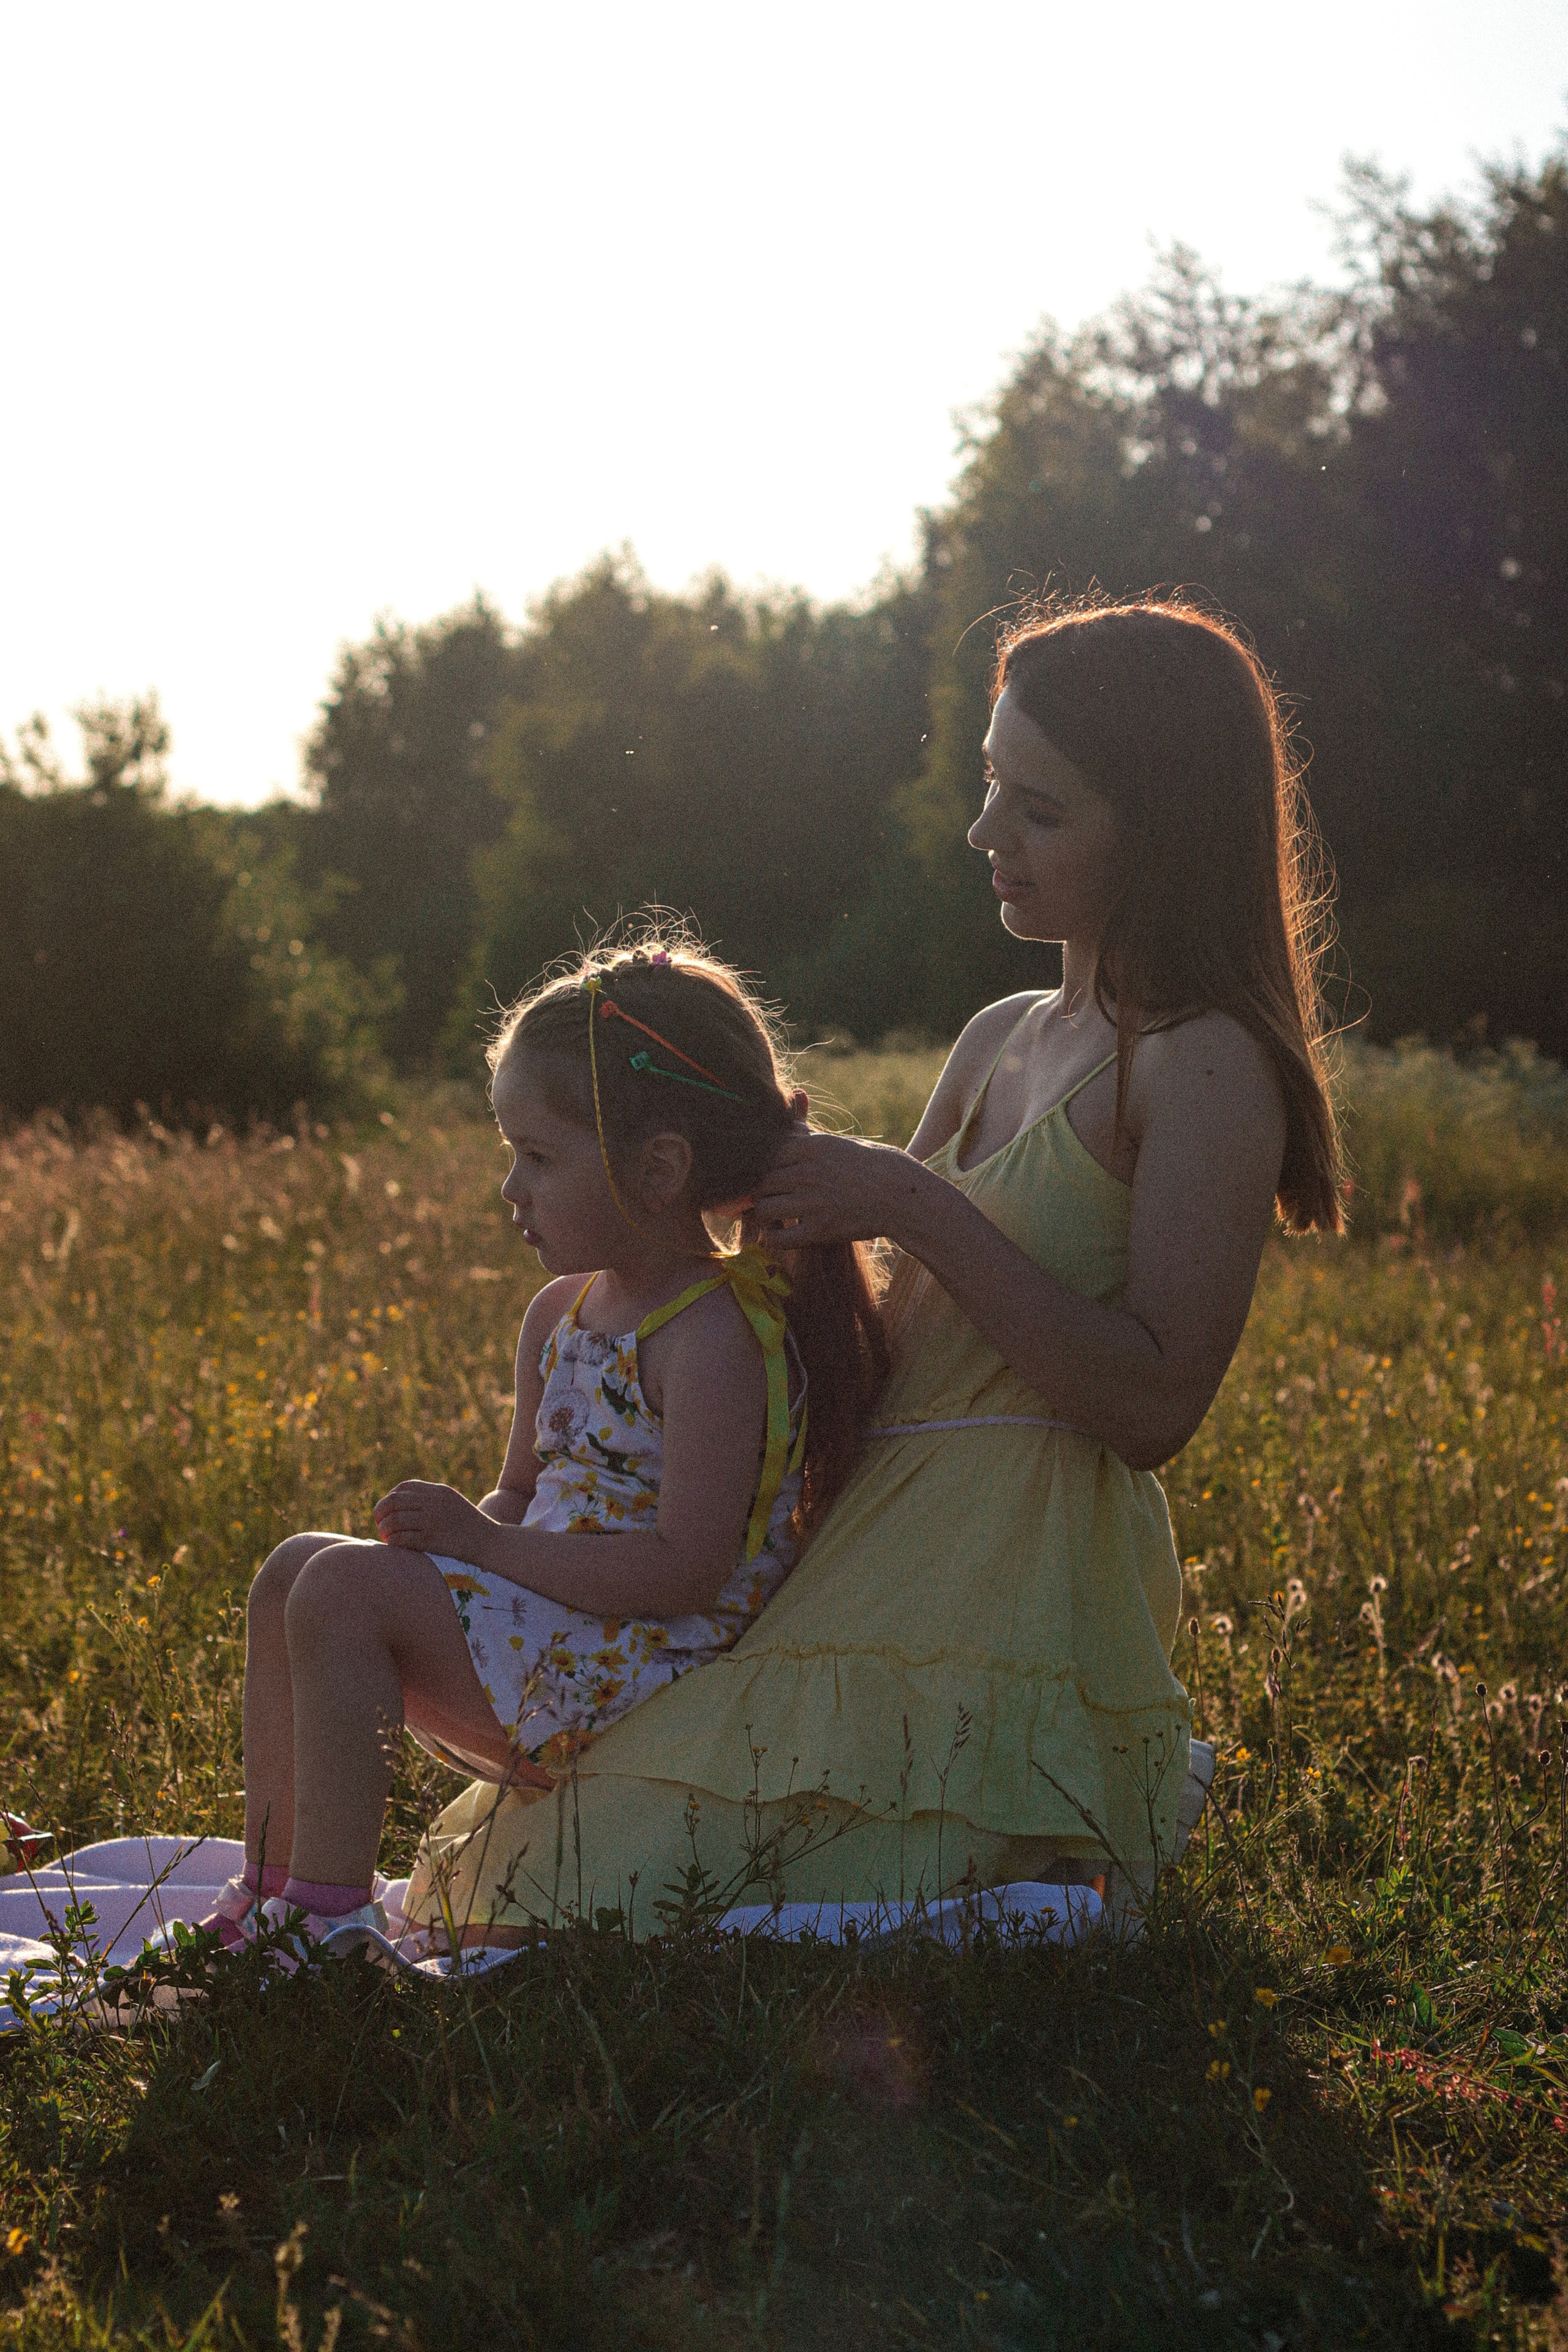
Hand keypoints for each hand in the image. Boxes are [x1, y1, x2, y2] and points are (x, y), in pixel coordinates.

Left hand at [373, 1479, 489, 1563]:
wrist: (491, 1542)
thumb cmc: (469, 1526)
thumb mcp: (451, 1503)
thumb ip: (430, 1500)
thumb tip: (401, 1505)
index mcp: (439, 1491)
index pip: (403, 1487)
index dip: (390, 1498)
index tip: (388, 1511)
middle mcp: (434, 1502)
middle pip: (394, 1501)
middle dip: (381, 1513)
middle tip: (379, 1524)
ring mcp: (433, 1521)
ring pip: (395, 1520)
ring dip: (384, 1529)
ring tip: (385, 1537)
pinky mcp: (432, 1540)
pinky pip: (402, 1539)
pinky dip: (393, 1542)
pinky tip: (393, 1546)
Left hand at [750, 1128, 920, 1248]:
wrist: (902, 1196)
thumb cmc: (876, 1166)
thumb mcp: (842, 1144)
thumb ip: (809, 1138)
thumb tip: (790, 1125)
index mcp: (811, 1147)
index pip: (765, 1156)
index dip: (763, 1169)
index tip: (770, 1178)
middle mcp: (806, 1172)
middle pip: (760, 1183)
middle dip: (762, 1193)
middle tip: (771, 1200)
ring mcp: (811, 1202)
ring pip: (763, 1209)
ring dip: (765, 1216)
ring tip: (774, 1218)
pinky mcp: (819, 1230)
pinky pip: (778, 1238)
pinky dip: (773, 1239)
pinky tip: (781, 1235)